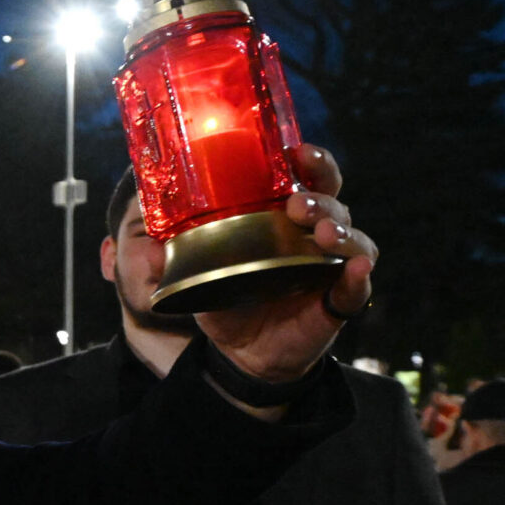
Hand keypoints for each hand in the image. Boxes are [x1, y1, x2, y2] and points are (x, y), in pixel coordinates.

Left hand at [194, 144, 378, 385]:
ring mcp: (330, 266)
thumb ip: (173, 260)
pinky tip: (355, 269)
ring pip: (352, 238)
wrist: (243, 353)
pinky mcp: (338, 300)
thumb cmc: (227, 299)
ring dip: (340, 231)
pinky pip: (357, 285)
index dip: (310, 161)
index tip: (295, 151)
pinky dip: (359, 277)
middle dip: (320, 194)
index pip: (306, 179)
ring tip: (323, 234)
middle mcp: (313, 235)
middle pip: (333, 200)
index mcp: (283, 218)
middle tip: (298, 204)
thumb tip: (145, 245)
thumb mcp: (196, 277)